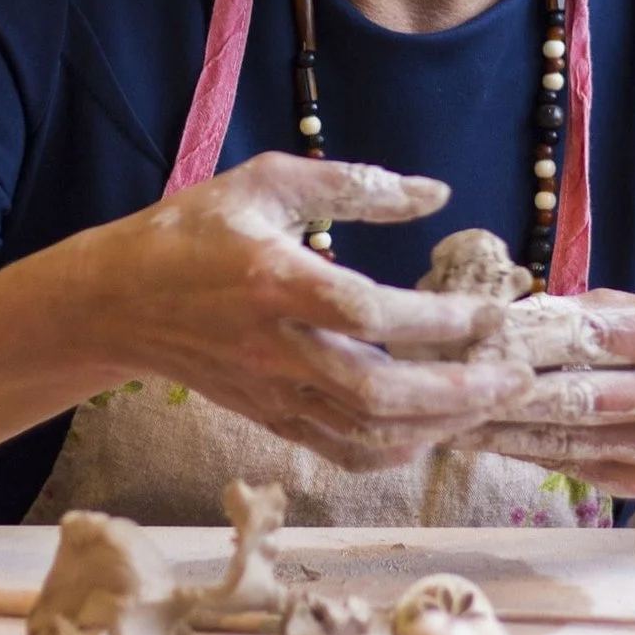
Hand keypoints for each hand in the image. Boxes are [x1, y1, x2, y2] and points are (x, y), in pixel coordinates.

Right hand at [74, 152, 532, 472]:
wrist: (118, 301)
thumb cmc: (194, 230)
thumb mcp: (266, 182)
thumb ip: (352, 184)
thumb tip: (435, 192)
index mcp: (274, 280)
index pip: (366, 311)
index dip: (435, 319)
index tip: (489, 310)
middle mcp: (276, 347)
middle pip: (378, 392)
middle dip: (458, 392)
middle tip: (516, 375)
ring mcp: (272, 392)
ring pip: (366, 433)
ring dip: (438, 426)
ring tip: (491, 401)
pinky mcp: (271, 418)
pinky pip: (343, 452)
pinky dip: (397, 450)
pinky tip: (436, 428)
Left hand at [456, 291, 634, 498]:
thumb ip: (591, 310)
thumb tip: (512, 314)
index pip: (599, 335)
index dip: (534, 336)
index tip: (479, 334)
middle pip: (583, 394)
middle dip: (511, 390)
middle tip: (454, 380)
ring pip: (571, 438)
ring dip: (505, 430)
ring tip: (452, 413)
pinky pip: (572, 464)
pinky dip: (524, 451)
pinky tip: (484, 438)